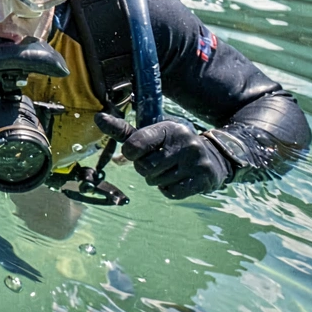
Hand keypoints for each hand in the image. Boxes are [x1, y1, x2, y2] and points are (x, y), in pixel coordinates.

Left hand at [95, 113, 231, 198]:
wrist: (213, 156)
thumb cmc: (171, 145)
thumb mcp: (152, 133)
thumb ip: (124, 131)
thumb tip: (98, 118)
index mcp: (168, 128)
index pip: (135, 143)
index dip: (129, 152)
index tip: (134, 152)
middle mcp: (184, 142)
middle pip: (144, 167)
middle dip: (144, 168)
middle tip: (156, 162)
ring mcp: (195, 161)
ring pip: (156, 181)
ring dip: (156, 179)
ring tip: (169, 169)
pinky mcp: (202, 179)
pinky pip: (170, 193)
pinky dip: (168, 190)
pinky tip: (177, 179)